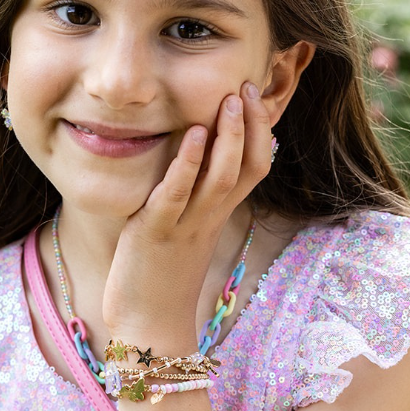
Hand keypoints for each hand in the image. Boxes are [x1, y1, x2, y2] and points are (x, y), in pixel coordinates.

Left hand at [102, 83, 272, 340]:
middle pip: (247, 166)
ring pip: (220, 178)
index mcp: (217, 215)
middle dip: (252, 125)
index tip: (256, 96)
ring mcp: (186, 225)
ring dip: (228, 137)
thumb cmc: (159, 277)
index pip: (256, 167)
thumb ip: (191, 198)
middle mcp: (210, 217)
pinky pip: (178, 194)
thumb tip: (191, 162)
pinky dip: (187, 164)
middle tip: (250, 85)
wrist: (147, 325)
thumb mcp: (183, 231)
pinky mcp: (157, 233)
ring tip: (232, 99)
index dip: (261, 132)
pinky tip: (191, 134)